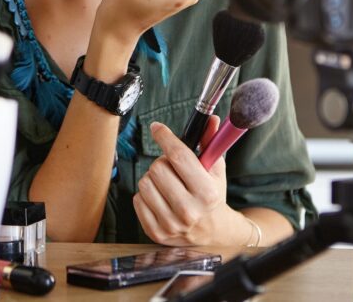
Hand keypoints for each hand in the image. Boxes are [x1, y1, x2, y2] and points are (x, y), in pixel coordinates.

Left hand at [133, 115, 231, 245]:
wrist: (213, 233)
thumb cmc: (212, 196)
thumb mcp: (215, 170)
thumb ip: (210, 143)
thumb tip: (210, 119)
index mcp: (207, 193)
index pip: (178, 156)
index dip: (165, 137)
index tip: (157, 128)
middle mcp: (189, 211)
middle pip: (157, 167)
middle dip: (163, 162)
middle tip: (172, 168)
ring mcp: (171, 224)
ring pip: (144, 182)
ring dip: (153, 179)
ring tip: (167, 184)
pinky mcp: (155, 232)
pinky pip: (137, 200)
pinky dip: (146, 195)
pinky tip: (161, 199)